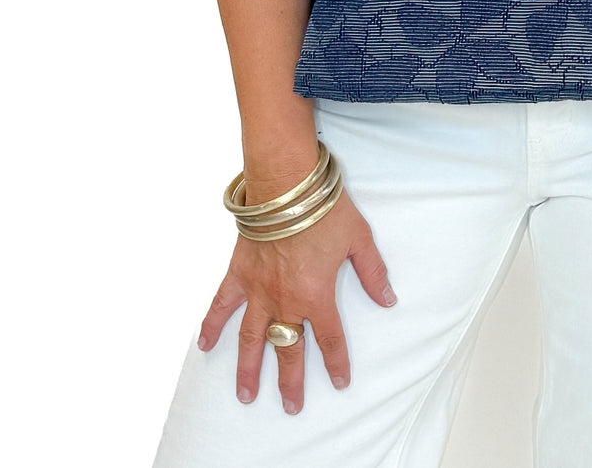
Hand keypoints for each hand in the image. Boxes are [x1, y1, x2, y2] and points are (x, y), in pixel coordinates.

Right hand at [198, 188, 397, 413]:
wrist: (287, 184)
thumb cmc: (324, 208)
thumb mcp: (359, 238)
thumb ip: (372, 272)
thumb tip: (388, 299)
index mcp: (317, 295)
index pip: (329, 339)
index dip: (336, 363)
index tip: (339, 382)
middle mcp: (286, 300)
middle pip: (288, 349)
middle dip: (291, 381)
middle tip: (291, 407)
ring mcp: (258, 289)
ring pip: (251, 338)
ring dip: (248, 368)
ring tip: (245, 394)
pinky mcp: (239, 272)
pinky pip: (221, 304)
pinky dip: (211, 325)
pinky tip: (203, 344)